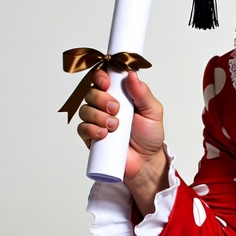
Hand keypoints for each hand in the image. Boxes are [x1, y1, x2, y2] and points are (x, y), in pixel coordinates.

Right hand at [77, 70, 167, 210]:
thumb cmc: (150, 135)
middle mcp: (105, 105)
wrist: (146, 161)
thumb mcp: (153, 111)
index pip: (103, 79)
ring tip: (115, 126)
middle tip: (116, 109)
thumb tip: (131, 74)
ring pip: (85, 110)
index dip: (101, 77)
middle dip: (101, 99)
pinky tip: (103, 134)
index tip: (106, 83)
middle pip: (91, 92)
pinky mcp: (91, 137)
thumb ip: (143, 93)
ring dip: (98, 116)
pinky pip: (82, 129)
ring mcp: (97, 121)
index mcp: (120, 95)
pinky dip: (91, 129)